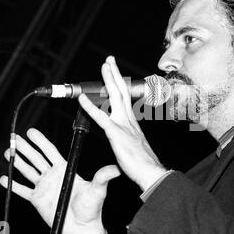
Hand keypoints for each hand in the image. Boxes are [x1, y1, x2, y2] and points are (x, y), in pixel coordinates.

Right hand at [0, 128, 119, 233]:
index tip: (31, 131)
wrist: (83, 228)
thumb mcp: (98, 190)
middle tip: (14, 137)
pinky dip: (13, 185)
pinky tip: (4, 178)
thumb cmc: (92, 209)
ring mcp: (44, 187)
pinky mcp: (37, 200)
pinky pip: (22, 190)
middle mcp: (53, 176)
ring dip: (17, 162)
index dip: (41, 141)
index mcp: (65, 169)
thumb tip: (117, 168)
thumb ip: (103, 177)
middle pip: (36, 158)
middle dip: (25, 148)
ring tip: (8, 152)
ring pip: (27, 171)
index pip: (50, 152)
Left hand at [78, 56, 166, 190]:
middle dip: (115, 74)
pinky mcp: (115, 133)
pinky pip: (100, 117)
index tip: (115, 73)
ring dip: (108, 80)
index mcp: (132, 122)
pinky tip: (82, 99)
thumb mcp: (136, 147)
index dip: (119, 84)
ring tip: (104, 67)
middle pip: (121, 91)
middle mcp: (128, 119)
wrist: (151, 172)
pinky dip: (90, 107)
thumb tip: (127, 140)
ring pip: (115, 97)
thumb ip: (129, 139)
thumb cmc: (143, 163)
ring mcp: (123, 125)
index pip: (125, 98)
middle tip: (110, 60)